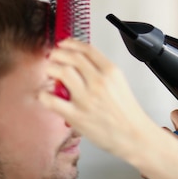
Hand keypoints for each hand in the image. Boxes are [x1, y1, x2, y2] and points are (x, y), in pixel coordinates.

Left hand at [38, 38, 152, 157]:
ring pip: (61, 72)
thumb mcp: (120, 83)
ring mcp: (87, 99)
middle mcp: (99, 82)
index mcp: (111, 72)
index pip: (87, 49)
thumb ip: (102, 71)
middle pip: (72, 57)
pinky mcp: (77, 116)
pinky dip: (44, 94)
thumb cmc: (127, 112)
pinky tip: (45, 94)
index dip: (71, 43)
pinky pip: (52, 100)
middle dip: (58, 54)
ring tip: (50, 73)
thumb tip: (81, 62)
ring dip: (51, 69)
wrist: (133, 135)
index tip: (64, 44)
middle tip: (54, 57)